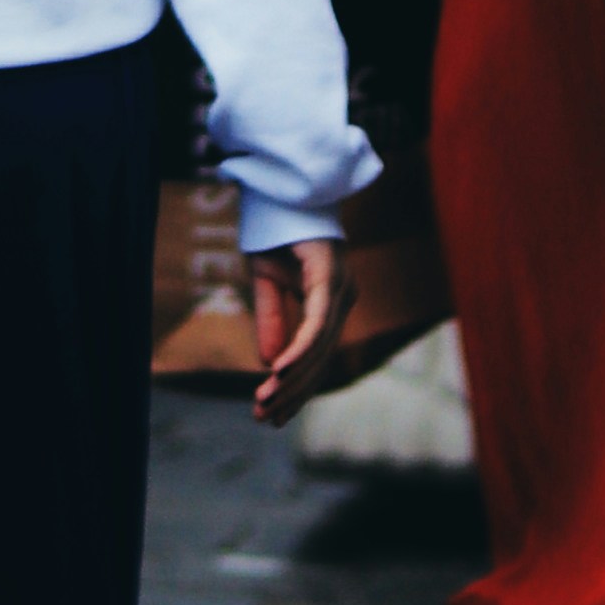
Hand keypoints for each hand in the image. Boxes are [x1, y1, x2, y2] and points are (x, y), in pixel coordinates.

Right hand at [247, 233, 346, 423]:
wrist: (279, 184)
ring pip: (319, 347)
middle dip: (291, 393)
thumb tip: (272, 364)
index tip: (271, 415)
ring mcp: (340, 287)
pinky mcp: (329, 276)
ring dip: (290, 379)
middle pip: (320, 359)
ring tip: (263, 404)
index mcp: (332, 300)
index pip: (317, 355)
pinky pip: (316, 322)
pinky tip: (280, 372)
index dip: (295, 387)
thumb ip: (273, 319)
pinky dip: (299, 349)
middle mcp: (343, 297)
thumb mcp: (267, 280)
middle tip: (261, 420)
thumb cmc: (277, 227)